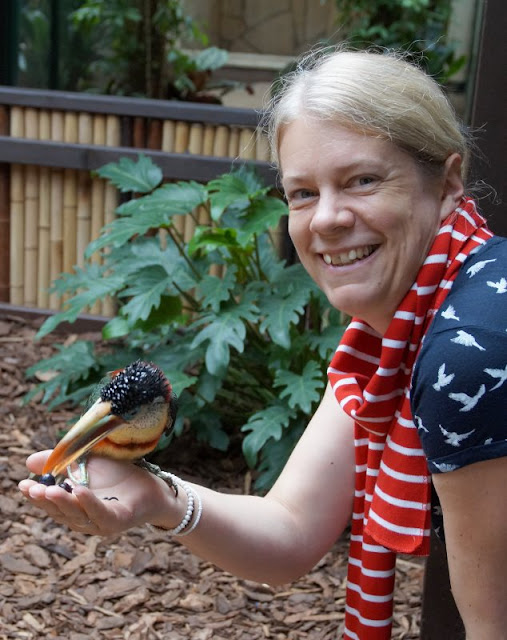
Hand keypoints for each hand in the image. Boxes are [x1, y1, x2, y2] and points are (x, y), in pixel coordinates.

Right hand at [18, 450, 173, 535]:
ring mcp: (101, 523)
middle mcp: (85, 520)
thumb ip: (61, 463)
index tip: (22, 484)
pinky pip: (101, 513)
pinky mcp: (118, 520)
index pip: (51, 505)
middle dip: (44, 501)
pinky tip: (78, 490)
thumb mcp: (87, 464)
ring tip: (49, 490)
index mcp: (75, 508)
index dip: (36, 496)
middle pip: (61, 512)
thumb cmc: (120, 476)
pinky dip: (89, 503)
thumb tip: (29, 462)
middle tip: (30, 488)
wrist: (155, 486)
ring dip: (62, 503)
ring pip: (77, 515)